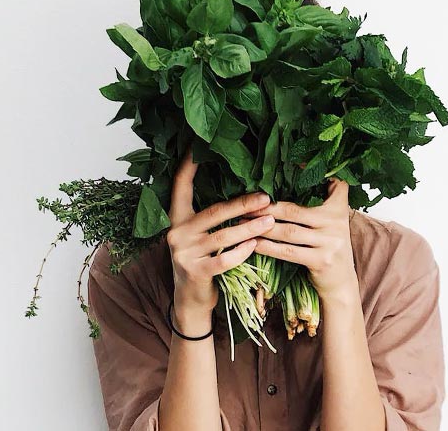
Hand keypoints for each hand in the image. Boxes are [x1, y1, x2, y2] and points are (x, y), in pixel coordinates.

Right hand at [166, 148, 275, 329]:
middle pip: (214, 212)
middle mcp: (177, 233)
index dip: (188, 166)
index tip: (198, 146)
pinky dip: (242, 252)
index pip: (180, 186)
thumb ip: (211, 218)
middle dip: (242, 204)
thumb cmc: (202, 261)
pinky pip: (224, 259)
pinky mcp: (195, 272)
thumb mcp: (199, 236)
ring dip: (250, 228)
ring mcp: (184, 253)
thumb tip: (244, 193)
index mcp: (177, 218)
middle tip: (266, 197)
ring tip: (270, 221)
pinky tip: (256, 245)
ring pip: (223, 236)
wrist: (190, 300)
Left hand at [243, 178, 356, 301]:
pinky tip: (254, 243)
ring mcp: (330, 242)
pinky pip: (288, 252)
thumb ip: (319, 202)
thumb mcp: (332, 221)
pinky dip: (268, 247)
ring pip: (289, 231)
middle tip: (245, 204)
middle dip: (267, 207)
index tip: (291, 162)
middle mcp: (336, 222)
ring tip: (243, 222)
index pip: (332, 184)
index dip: (312, 173)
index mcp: (339, 207)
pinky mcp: (321, 260)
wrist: (341, 282)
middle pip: (295, 210)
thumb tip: (288, 178)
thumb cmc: (328, 246)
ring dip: (263, 226)